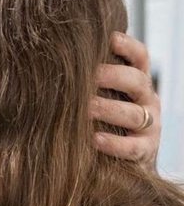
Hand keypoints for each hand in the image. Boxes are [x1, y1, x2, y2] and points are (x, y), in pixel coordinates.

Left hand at [91, 32, 160, 170]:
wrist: (124, 166)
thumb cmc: (106, 124)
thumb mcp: (104, 99)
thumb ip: (92, 83)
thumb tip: (56, 62)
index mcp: (138, 84)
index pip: (139, 58)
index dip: (127, 46)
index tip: (108, 38)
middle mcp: (148, 101)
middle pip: (136, 81)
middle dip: (112, 76)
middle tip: (86, 75)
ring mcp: (150, 126)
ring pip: (133, 113)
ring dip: (108, 109)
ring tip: (85, 108)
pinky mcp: (146, 151)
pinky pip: (132, 147)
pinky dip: (113, 144)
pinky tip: (94, 139)